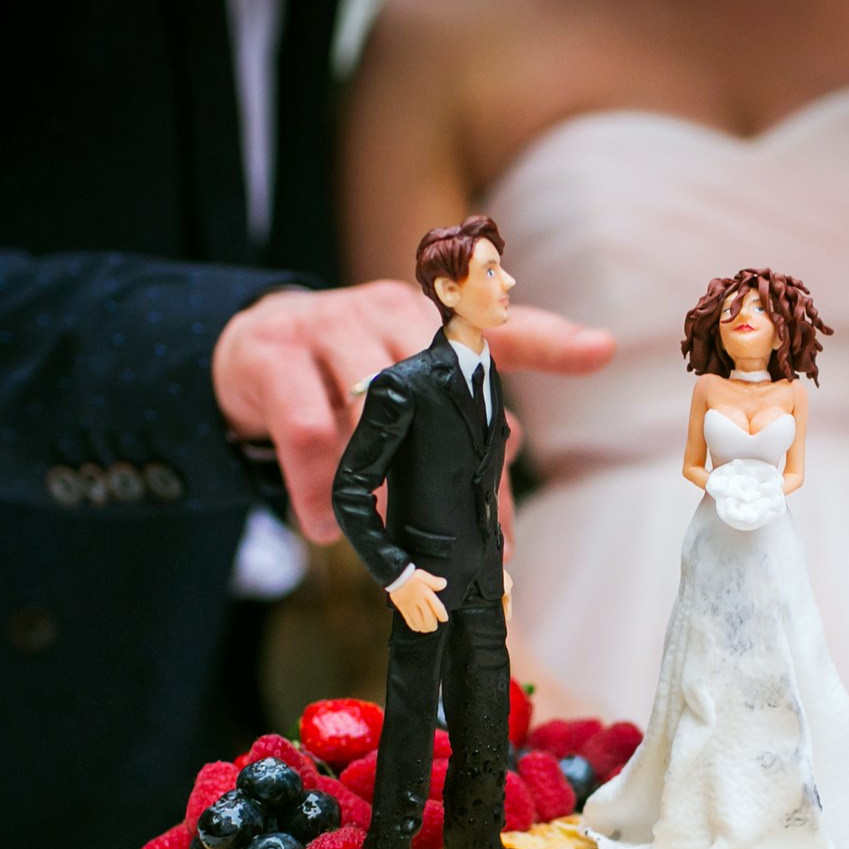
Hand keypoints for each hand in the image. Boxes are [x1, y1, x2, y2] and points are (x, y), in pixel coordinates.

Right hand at [211, 283, 612, 542]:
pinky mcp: (274, 355)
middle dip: (451, 471)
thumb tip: (506, 474)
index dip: (554, 341)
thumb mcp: (399, 386)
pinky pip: (307, 432)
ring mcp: (328, 326)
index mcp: (428, 322)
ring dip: (378, 487)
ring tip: (380, 535)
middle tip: (465, 537)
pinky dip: (318, 490)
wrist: (246, 350)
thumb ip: (455, 419)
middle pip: (436, 392)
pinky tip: (325, 525)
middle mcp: (386, 312)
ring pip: (368, 412)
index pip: (501, 329)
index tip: (602, 350)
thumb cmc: (341, 374)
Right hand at [388, 563, 448, 635]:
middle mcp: (418, 601)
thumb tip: (444, 584)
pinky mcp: (402, 609)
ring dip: (424, 628)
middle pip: (428, 618)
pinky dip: (414, 626)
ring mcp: (409, 606)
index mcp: (426, 593)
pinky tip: (417, 628)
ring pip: (419, 622)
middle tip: (434, 626)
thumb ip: (435, 581)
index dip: (442, 615)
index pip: (437, 608)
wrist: (394, 577)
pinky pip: (409, 621)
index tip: (444, 619)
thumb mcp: (424, 575)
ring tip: (427, 629)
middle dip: (433, 625)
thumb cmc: (411, 576)